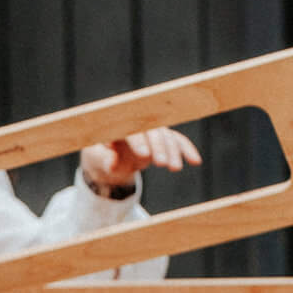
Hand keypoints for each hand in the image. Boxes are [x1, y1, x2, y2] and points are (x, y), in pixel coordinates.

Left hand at [80, 127, 201, 194]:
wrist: (106, 159)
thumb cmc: (99, 158)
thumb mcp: (96, 162)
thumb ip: (104, 161)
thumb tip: (112, 162)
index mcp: (118, 125)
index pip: (129, 128)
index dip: (137, 140)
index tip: (144, 155)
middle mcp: (137, 123)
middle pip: (151, 130)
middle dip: (158, 146)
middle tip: (162, 164)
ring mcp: (150, 130)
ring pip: (165, 135)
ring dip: (173, 151)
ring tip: (175, 168)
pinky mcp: (162, 138)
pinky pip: (176, 141)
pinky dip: (186, 149)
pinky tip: (196, 161)